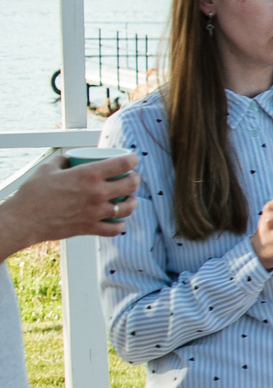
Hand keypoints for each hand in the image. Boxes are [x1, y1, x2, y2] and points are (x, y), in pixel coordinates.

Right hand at [0, 153, 139, 252]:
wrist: (23, 220)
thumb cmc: (32, 193)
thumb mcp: (47, 168)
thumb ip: (62, 160)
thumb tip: (70, 158)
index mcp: (88, 175)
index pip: (122, 164)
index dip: (132, 159)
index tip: (133, 159)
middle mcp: (97, 193)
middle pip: (131, 185)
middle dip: (135, 179)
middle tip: (132, 177)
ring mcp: (96, 212)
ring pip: (128, 208)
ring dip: (132, 202)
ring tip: (129, 199)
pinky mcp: (91, 228)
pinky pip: (115, 229)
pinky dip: (120, 224)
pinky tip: (118, 220)